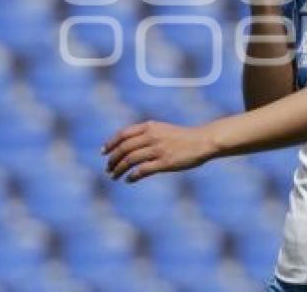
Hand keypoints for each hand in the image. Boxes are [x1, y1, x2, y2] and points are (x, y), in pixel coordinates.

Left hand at [102, 120, 217, 182]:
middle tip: (108, 169)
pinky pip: (142, 170)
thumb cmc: (183, 137)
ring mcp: (158, 149)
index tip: (103, 152)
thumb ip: (147, 134)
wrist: (203, 141)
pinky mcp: (164, 163)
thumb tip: (129, 145)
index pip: (123, 134)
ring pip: (130, 160)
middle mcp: (152, 136)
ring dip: (118, 169)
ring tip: (114, 176)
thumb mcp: (163, 130)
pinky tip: (129, 180)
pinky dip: (132, 176)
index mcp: (150, 126)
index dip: (111, 143)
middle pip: (124, 148)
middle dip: (113, 160)